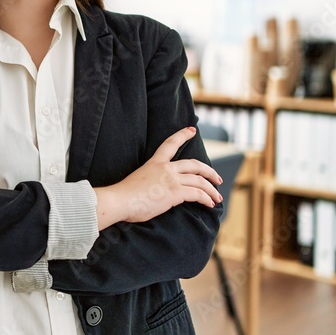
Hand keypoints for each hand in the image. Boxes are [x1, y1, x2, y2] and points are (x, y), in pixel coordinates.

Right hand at [95, 126, 221, 227]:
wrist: (119, 200)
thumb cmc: (123, 195)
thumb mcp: (138, 181)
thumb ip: (151, 181)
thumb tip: (155, 191)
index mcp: (154, 163)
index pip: (170, 144)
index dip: (182, 135)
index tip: (192, 130)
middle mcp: (165, 168)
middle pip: (194, 165)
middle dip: (209, 171)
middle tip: (216, 179)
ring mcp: (171, 179)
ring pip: (200, 181)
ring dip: (211, 190)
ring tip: (216, 198)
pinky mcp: (175, 192)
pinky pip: (198, 193)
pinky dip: (206, 199)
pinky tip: (209, 204)